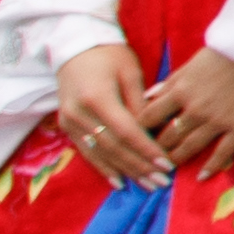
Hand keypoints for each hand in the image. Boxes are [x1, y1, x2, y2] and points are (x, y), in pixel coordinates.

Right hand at [51, 41, 165, 188]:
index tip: (167, 165)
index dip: (146, 150)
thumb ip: (141, 104)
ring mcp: (69, 122)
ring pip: (100, 154)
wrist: (75, 47)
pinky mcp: (66, 127)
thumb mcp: (131, 73)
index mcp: (97, 97)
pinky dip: (104, 168)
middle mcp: (79, 113)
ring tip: (147, 185)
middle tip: (162, 182)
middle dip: (139, 167)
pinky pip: (86, 152)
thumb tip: (156, 133)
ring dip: (125, 171)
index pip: (126, 131)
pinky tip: (119, 181)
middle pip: (113, 148)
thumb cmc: (110, 55)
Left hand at [132, 52, 233, 182]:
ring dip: (177, 159)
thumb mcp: (194, 61)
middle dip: (156, 148)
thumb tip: (148, 97)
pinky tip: (202, 176)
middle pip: (167, 136)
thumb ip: (171, 81)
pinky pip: (222, 153)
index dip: (139, 129)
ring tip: (170, 167)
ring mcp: (218, 121)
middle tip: (152, 156)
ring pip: (189, 147)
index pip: (148, 117)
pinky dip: (210, 166)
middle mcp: (195, 109)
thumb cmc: (230, 51)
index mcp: (180, 90)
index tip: (138, 136)